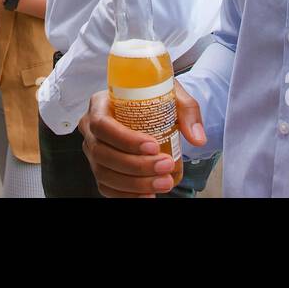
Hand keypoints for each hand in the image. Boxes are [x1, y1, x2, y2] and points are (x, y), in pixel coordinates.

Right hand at [78, 80, 206, 197]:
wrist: (148, 110)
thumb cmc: (152, 99)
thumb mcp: (170, 93)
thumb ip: (187, 110)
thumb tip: (197, 137)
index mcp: (99, 105)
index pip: (102, 124)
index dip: (125, 139)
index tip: (153, 146)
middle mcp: (91, 130)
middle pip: (102, 153)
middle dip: (136, 165)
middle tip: (165, 166)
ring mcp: (93, 152)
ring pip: (104, 173)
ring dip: (135, 183)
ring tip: (163, 182)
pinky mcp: (100, 169)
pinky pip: (107, 187)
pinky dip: (128, 195)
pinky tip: (148, 194)